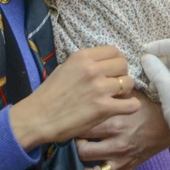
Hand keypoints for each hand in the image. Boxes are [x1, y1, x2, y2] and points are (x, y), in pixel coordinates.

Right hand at [10, 46, 137, 151]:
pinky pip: (132, 105)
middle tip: (114, 85)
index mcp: (83, 57)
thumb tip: (102, 64)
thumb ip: (84, 64)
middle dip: (122, 74)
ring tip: (116, 98)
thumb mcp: (64, 68)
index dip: (116, 61)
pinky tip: (122, 108)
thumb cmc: (48, 94)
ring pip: (129, 83)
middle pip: (124, 64)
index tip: (112, 70)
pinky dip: (130, 107)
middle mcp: (93, 69)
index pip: (114, 50)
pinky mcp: (103, 108)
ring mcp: (99, 88)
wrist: (37, 118)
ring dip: (125, 91)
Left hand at [77, 90, 169, 169]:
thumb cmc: (151, 104)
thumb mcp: (130, 94)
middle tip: (73, 139)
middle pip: (81, 148)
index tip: (70, 118)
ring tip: (82, 159)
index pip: (83, 124)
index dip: (74, 122)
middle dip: (74, 144)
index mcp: (113, 120)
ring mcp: (120, 159)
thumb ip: (111, 91)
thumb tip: (95, 78)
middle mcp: (114, 142)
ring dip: (83, 166)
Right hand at [140, 39, 169, 164]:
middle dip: (160, 60)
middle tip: (145, 67)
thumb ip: (154, 69)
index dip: (158, 46)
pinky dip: (168, 81)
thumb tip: (146, 57)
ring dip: (162, 72)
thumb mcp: (166, 87)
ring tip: (150, 82)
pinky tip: (157, 90)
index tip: (143, 51)